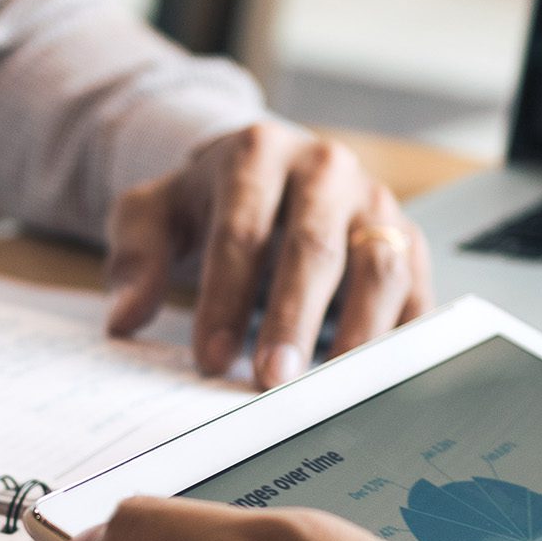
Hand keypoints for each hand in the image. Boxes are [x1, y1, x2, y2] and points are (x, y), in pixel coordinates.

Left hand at [104, 123, 431, 389]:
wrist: (268, 172)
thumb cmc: (210, 202)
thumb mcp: (154, 214)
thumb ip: (134, 259)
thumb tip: (124, 319)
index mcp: (258, 152)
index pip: (241, 230)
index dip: (226, 298)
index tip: (211, 358)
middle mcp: (325, 169)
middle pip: (314, 248)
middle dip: (292, 320)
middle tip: (271, 382)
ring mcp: (375, 201)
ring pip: (379, 264)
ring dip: (357, 332)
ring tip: (331, 387)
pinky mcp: (409, 238)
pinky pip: (417, 288)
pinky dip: (400, 336)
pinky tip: (375, 379)